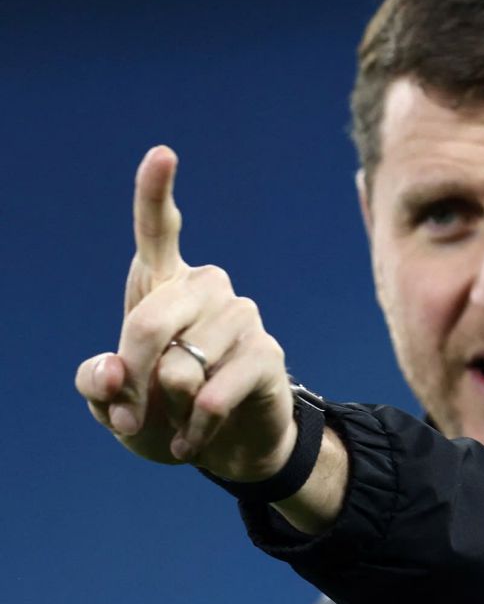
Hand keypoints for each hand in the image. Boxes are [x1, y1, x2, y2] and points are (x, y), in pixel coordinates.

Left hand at [76, 146, 296, 480]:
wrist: (226, 449)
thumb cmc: (162, 412)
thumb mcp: (111, 404)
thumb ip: (95, 384)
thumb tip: (111, 371)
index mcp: (163, 285)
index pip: (157, 231)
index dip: (156, 193)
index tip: (162, 154)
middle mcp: (207, 289)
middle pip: (148, 320)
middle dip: (129, 378)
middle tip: (127, 416)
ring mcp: (242, 317)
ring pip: (180, 365)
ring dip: (168, 408)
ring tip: (176, 422)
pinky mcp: (267, 353)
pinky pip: (212, 394)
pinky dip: (195, 428)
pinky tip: (194, 439)